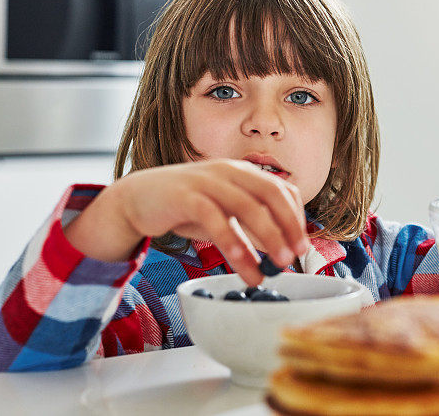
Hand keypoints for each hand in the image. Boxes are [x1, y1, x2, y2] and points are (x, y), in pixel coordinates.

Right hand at [64, 159, 308, 284]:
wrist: (136, 198)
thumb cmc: (185, 207)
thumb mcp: (223, 214)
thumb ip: (249, 228)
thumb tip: (278, 254)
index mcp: (243, 172)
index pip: (282, 190)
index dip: (296, 217)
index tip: (302, 244)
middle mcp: (230, 171)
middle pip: (271, 195)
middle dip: (289, 227)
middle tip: (297, 255)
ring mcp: (208, 180)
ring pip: (248, 208)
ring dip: (268, 239)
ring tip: (276, 267)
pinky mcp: (186, 196)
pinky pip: (216, 220)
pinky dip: (233, 243)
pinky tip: (242, 264)